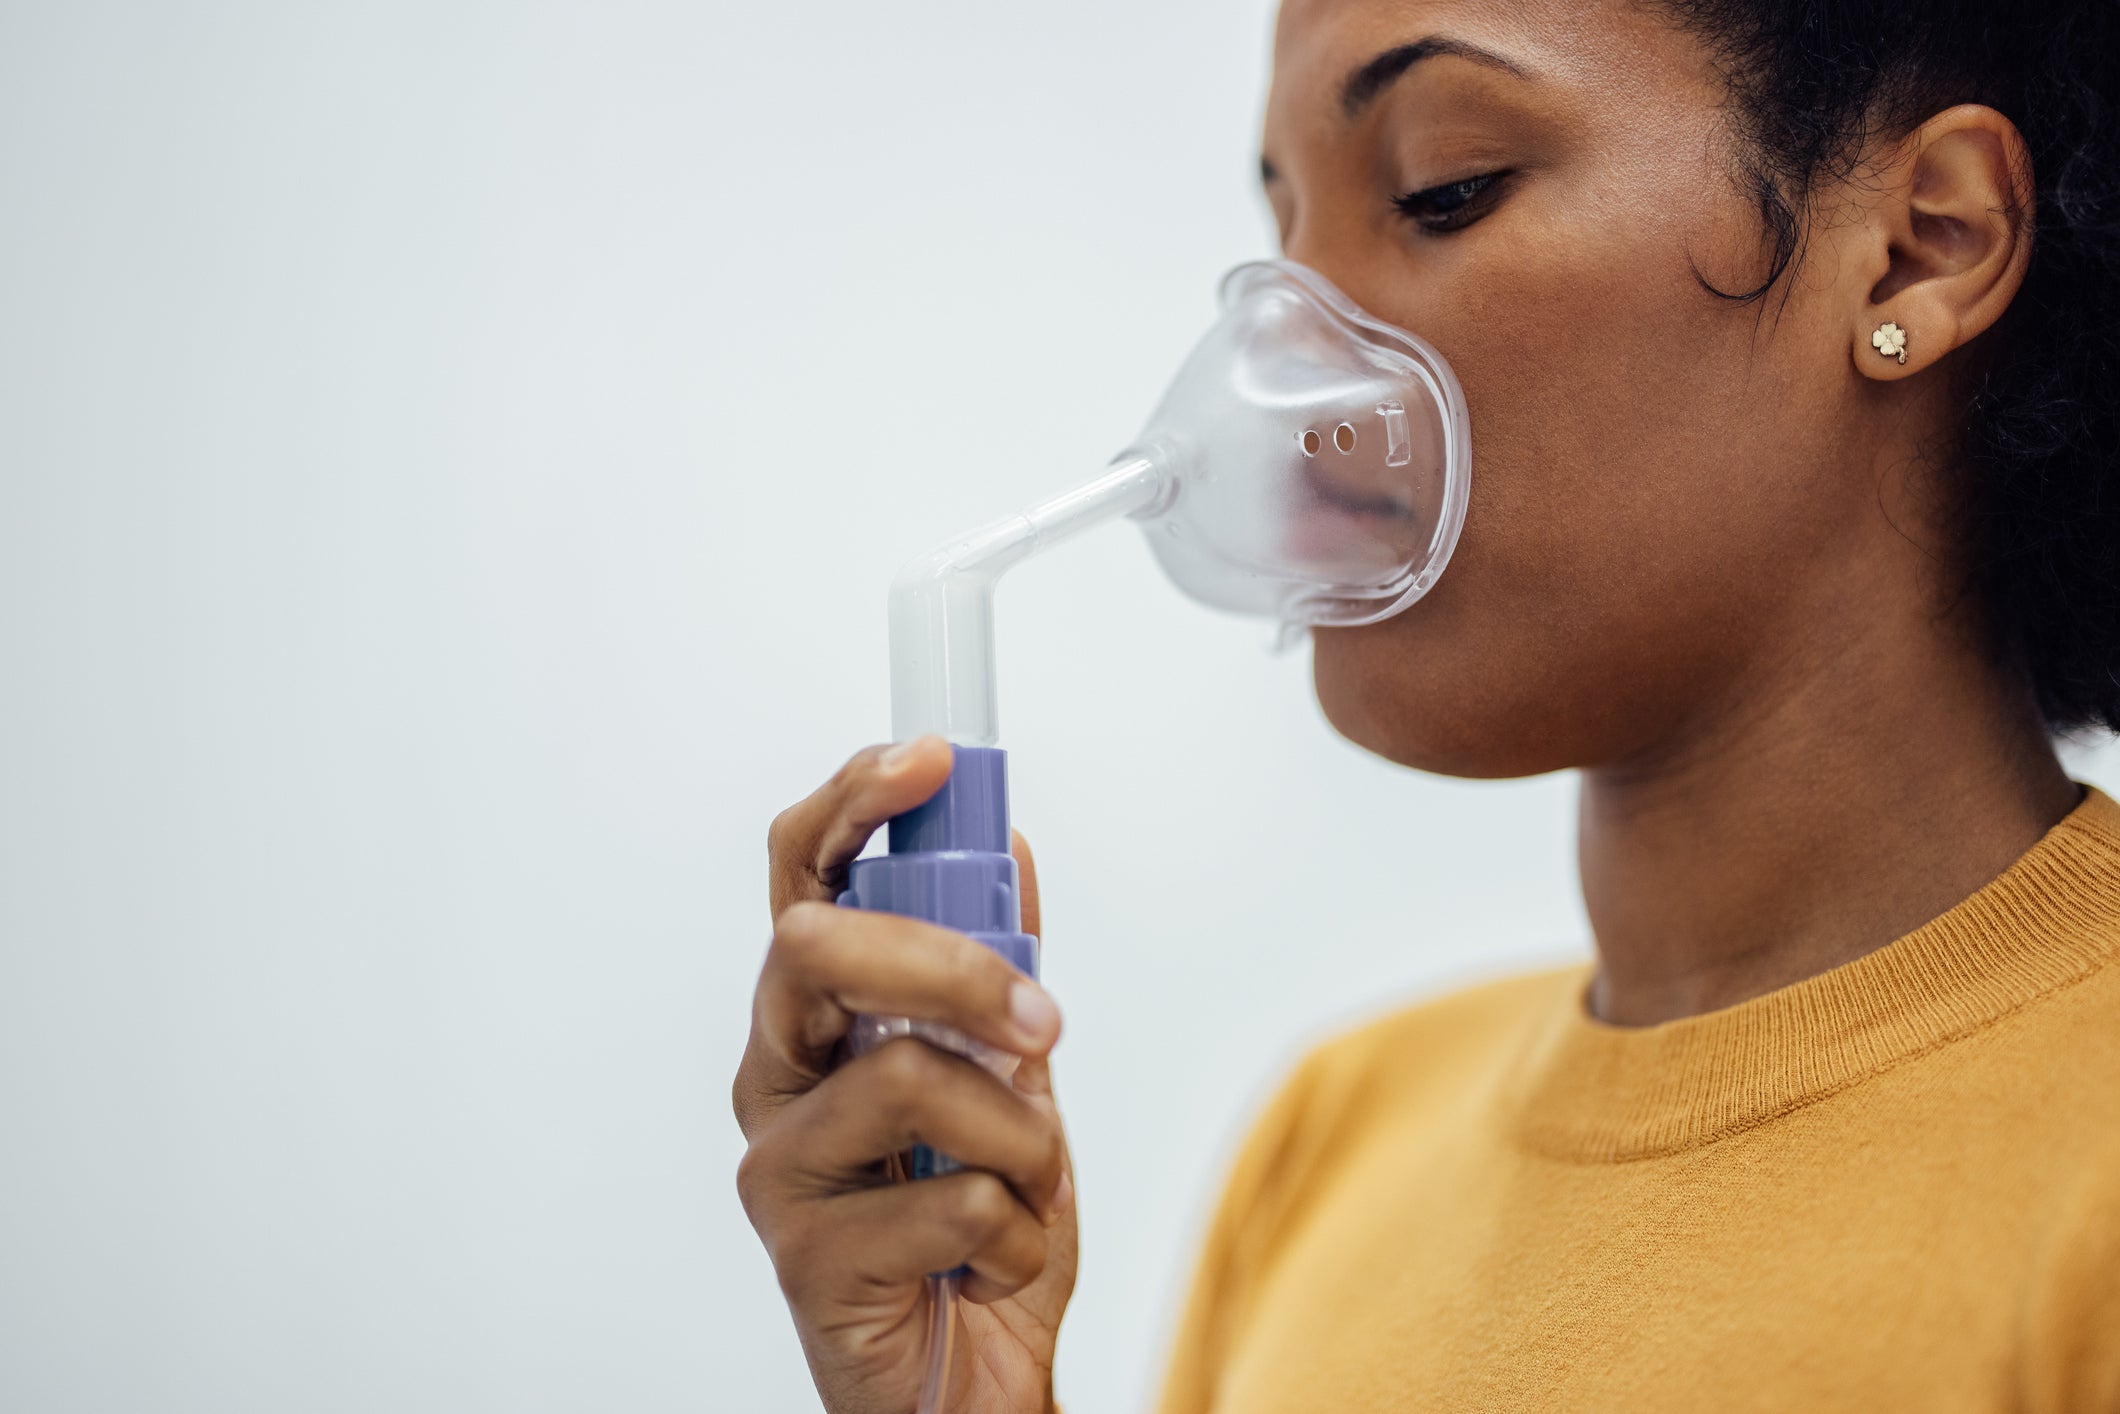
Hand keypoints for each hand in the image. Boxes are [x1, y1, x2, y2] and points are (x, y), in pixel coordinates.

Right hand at [735, 735, 1077, 1413]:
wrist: (972, 1384)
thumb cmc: (976, 1231)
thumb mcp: (1013, 1083)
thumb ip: (1000, 975)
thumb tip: (1011, 845)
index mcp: (818, 1018)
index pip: (802, 877)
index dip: (851, 802)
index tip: (927, 759)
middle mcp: (777, 1076)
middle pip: (819, 947)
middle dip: (950, 966)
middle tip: (1039, 1022)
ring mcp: (779, 1166)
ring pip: (904, 1074)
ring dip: (1017, 1135)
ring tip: (1030, 1188)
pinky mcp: (803, 1256)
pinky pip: (948, 1196)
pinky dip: (1015, 1227)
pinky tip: (992, 1260)